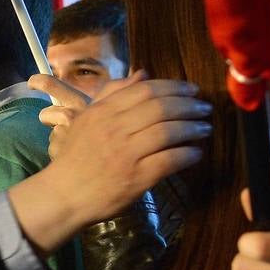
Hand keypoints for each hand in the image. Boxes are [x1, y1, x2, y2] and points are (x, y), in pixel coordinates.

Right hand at [8, 77, 209, 254]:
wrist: (64, 195)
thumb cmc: (76, 156)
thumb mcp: (88, 118)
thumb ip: (113, 94)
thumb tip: (142, 74)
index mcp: (103, 111)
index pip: (145, 90)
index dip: (174, 87)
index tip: (192, 90)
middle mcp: (115, 128)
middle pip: (160, 108)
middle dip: (189, 105)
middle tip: (206, 108)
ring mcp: (126, 153)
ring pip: (168, 132)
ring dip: (193, 128)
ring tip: (206, 128)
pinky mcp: (135, 178)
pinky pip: (169, 160)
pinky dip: (187, 154)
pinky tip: (196, 153)